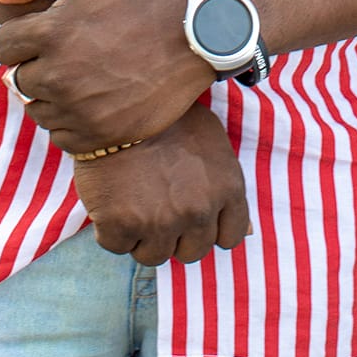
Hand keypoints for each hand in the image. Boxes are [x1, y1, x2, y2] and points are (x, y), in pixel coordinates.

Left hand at [0, 0, 211, 153]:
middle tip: (65, 54)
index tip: (43, 32)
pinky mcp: (99, 135)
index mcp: (52, 33)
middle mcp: (59, 75)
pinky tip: (90, 100)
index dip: (19, 36)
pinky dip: (69, 122)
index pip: (2, 46)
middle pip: (17, 80)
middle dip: (34, 65)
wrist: (195, 38)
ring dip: (49, 95)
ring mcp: (79, 110)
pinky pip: (61, 137)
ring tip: (80, 76)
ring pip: (37, 110)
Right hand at [74, 102, 249, 266]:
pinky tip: (110, 198)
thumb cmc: (165, 115)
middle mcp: (199, 210)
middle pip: (191, 252)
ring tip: (132, 197)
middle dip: (174, 234)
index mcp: (227, 187)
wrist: (116, 100)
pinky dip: (110, 229)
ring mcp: (161, 221)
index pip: (230, 236)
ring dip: (141, 235)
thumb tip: (247, 233)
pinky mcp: (122, 225)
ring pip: (154, 255)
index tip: (191, 215)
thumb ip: (226, 186)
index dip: (209, 228)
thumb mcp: (210, 140)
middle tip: (155, 203)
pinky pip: (117, 246)